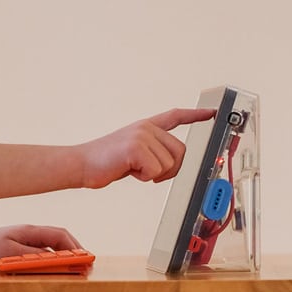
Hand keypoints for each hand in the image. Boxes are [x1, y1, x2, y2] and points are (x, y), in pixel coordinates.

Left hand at [0, 223, 83, 268]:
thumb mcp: (9, 255)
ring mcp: (22, 244)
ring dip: (62, 260)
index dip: (76, 247)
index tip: (86, 259)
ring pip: (49, 250)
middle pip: (58, 241)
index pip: (60, 235)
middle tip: (84, 268)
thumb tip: (55, 260)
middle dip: (73, 253)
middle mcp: (28, 235)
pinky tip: (51, 274)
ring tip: (72, 272)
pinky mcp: (15, 253)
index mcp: (29, 231)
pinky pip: (38, 258)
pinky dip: (48, 265)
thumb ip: (33, 257)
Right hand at [77, 107, 216, 189]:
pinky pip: (155, 171)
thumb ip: (150, 153)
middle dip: (169, 170)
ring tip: (132, 169)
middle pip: (180, 152)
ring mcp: (142, 135)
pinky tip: (128, 171)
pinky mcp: (136, 147)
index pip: (175, 117)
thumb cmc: (102, 163)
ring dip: (152, 175)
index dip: (195, 115)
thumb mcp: (131, 154)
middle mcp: (146, 128)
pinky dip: (143, 177)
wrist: (80, 164)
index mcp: (145, 127)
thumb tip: (166, 166)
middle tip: (148, 174)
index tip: (211, 113)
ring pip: (169, 164)